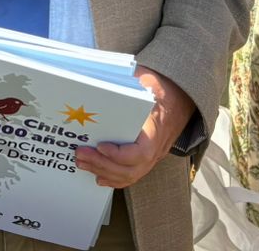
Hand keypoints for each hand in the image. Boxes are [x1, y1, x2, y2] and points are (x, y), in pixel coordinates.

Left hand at [76, 67, 194, 187]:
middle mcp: (156, 147)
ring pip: (130, 175)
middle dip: (102, 164)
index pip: (142, 152)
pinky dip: (115, 179)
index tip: (100, 146)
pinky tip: (99, 175)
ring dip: (104, 171)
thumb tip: (96, 79)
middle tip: (80, 154)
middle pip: (131, 168)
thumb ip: (126, 84)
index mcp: (156, 128)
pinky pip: (132, 175)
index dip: (119, 154)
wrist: (179, 97)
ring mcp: (153, 156)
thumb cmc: (158, 88)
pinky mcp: (146, 158)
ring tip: (82, 163)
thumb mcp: (144, 80)